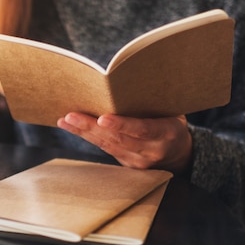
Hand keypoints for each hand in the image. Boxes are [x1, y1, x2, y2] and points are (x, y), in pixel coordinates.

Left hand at [57, 112, 191, 173]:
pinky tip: (71, 126)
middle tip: (70, 116)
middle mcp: (151, 151)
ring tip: (64, 120)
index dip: (122, 125)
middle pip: (118, 140)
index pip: (143, 130)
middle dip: (91, 127)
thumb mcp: (173, 111)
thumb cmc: (173, 121)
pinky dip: (87, 136)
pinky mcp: (126, 164)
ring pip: (107, 145)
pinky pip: (105, 148)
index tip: (102, 118)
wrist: (180, 155)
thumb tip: (124, 80)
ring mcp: (137, 161)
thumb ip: (153, 101)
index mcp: (167, 133)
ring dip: (83, 132)